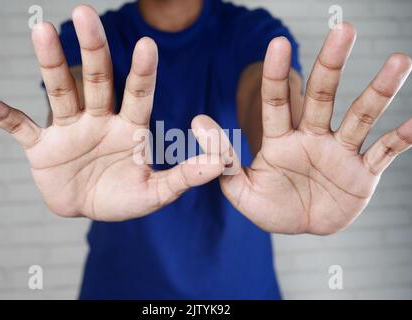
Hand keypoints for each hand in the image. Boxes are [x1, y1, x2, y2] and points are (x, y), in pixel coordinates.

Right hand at [0, 6, 224, 220]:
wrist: (89, 208)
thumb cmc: (123, 198)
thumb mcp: (156, 192)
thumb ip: (184, 177)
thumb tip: (220, 163)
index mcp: (129, 128)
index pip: (138, 95)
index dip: (142, 72)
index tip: (147, 44)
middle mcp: (99, 119)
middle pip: (97, 80)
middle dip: (93, 49)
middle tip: (86, 13)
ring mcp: (68, 130)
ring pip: (59, 92)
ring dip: (49, 64)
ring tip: (41, 31)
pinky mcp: (42, 147)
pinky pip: (20, 128)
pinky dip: (3, 116)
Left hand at [214, 23, 411, 234]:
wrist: (300, 228)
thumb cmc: (270, 207)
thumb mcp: (240, 190)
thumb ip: (222, 158)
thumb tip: (197, 120)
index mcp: (280, 140)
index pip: (276, 103)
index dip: (275, 75)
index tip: (276, 43)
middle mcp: (312, 137)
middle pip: (322, 97)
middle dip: (331, 65)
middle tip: (344, 29)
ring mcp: (340, 152)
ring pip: (360, 117)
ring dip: (378, 92)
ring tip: (399, 62)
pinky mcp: (363, 173)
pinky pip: (385, 152)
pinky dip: (402, 138)